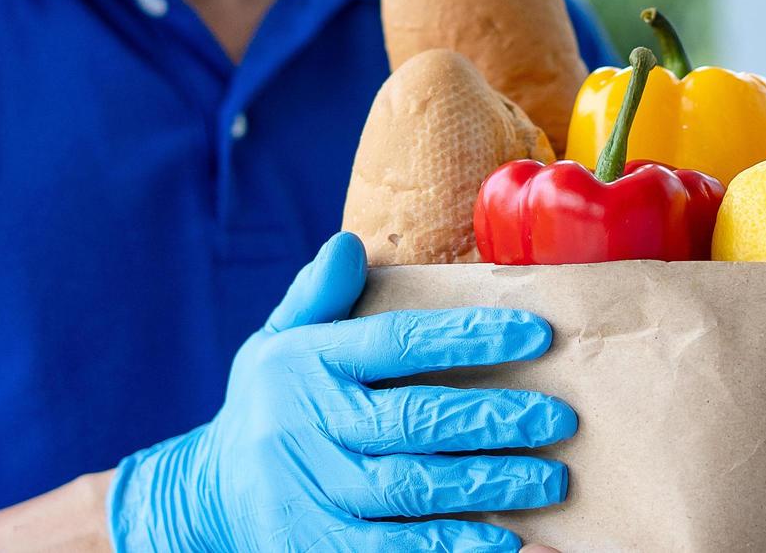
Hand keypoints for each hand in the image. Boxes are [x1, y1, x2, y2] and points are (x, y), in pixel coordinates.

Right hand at [108, 233, 575, 551]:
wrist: (205, 492)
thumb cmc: (270, 403)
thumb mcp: (280, 339)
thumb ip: (320, 295)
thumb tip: (349, 244)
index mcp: (306, 360)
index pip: (397, 341)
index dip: (468, 337)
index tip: (536, 333)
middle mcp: (305, 422)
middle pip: (413, 420)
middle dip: (494, 418)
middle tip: (560, 418)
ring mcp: (306, 488)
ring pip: (410, 488)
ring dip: (487, 484)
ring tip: (549, 477)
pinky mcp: (309, 543)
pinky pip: (389, 550)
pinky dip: (448, 546)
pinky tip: (502, 540)